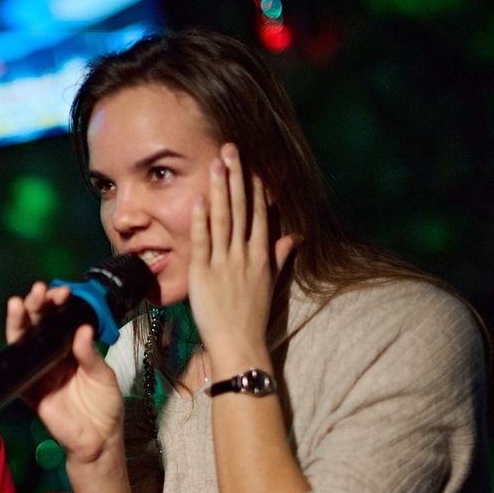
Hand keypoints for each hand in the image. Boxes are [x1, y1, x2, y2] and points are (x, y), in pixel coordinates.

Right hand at [0, 282, 123, 464]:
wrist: (97, 439)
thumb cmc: (104, 406)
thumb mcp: (103, 377)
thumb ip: (91, 356)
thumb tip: (82, 330)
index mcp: (71, 347)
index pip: (60, 319)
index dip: (57, 304)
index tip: (60, 293)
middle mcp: (52, 355)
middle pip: (37, 325)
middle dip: (36, 305)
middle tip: (38, 292)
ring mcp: (38, 371)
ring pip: (22, 342)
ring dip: (16, 323)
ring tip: (17, 305)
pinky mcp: (28, 389)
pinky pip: (9, 375)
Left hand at [188, 144, 298, 374]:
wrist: (240, 344)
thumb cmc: (252, 316)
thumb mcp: (269, 282)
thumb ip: (279, 256)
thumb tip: (294, 237)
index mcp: (260, 255)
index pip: (258, 213)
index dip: (253, 186)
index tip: (249, 163)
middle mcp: (245, 254)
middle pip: (241, 208)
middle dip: (236, 177)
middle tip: (231, 149)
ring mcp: (225, 262)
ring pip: (223, 219)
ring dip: (220, 189)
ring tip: (217, 164)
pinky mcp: (204, 273)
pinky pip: (203, 241)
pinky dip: (201, 220)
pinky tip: (199, 199)